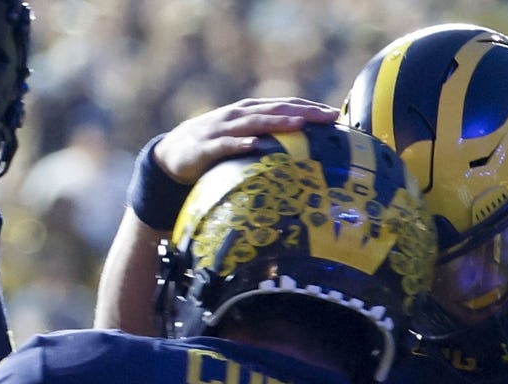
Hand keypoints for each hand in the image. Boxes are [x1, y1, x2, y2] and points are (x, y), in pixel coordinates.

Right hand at [154, 97, 338, 183]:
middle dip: (303, 112)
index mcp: (250, 112)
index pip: (285, 105)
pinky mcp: (206, 148)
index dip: (309, 107)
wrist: (172, 154)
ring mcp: (222, 129)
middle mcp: (239, 115)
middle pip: (276, 110)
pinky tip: (254, 145)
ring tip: (300, 125)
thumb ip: (267, 140)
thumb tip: (301, 150)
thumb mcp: (242, 138)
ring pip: (254, 123)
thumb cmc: (215, 147)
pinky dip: (239, 143)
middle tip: (328, 116)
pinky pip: (225, 145)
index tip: (335, 114)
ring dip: (277, 123)